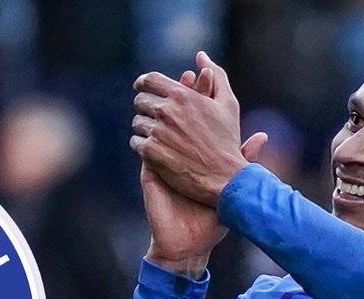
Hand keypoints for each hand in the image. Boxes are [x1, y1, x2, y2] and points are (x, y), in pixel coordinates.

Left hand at [131, 52, 266, 205]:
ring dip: (145, 128)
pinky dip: (143, 146)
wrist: (225, 177)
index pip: (150, 80)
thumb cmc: (227, 141)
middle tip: (154, 117)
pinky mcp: (151, 152)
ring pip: (137, 123)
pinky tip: (154, 150)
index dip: (144, 83)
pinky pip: (136, 142)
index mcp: (182, 95)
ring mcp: (157, 132)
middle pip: (141, 101)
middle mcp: (166, 111)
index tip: (142, 88)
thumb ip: (216, 76)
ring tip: (156, 136)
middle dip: (146, 108)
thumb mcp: (227, 104)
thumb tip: (201, 56)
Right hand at [139, 66, 266, 276]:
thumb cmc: (212, 218)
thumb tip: (263, 136)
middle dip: (182, 94)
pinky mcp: (150, 174)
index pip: (198, 118)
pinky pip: (144, 149)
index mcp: (198, 155)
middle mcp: (179, 155)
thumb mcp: (231, 187)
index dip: (201, 97)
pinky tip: (152, 122)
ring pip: (159, 128)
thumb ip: (244, 159)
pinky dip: (148, 134)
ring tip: (172, 92)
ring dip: (163, 108)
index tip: (206, 76)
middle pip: (178, 116)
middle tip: (190, 77)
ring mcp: (163, 163)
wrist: (190, 243)